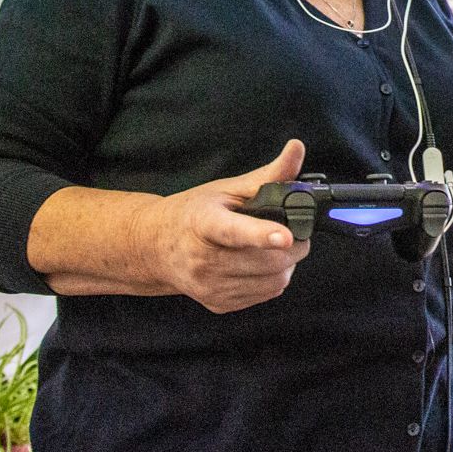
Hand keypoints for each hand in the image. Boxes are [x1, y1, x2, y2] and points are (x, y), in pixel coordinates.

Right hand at [146, 139, 310, 312]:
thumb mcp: (227, 188)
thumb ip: (268, 174)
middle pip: (268, 261)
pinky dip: (273, 279)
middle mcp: (202, 260)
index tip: (286, 237)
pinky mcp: (218, 303)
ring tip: (275, 248)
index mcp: (203, 223)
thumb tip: (297, 148)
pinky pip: (266, 295)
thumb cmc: (194, 213)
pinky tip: (259, 264)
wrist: (155, 247)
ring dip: (286, 264)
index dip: (263, 234)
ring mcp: (209, 286)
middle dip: (294, 246)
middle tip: (292, 233)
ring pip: (274, 281)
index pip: (235, 232)